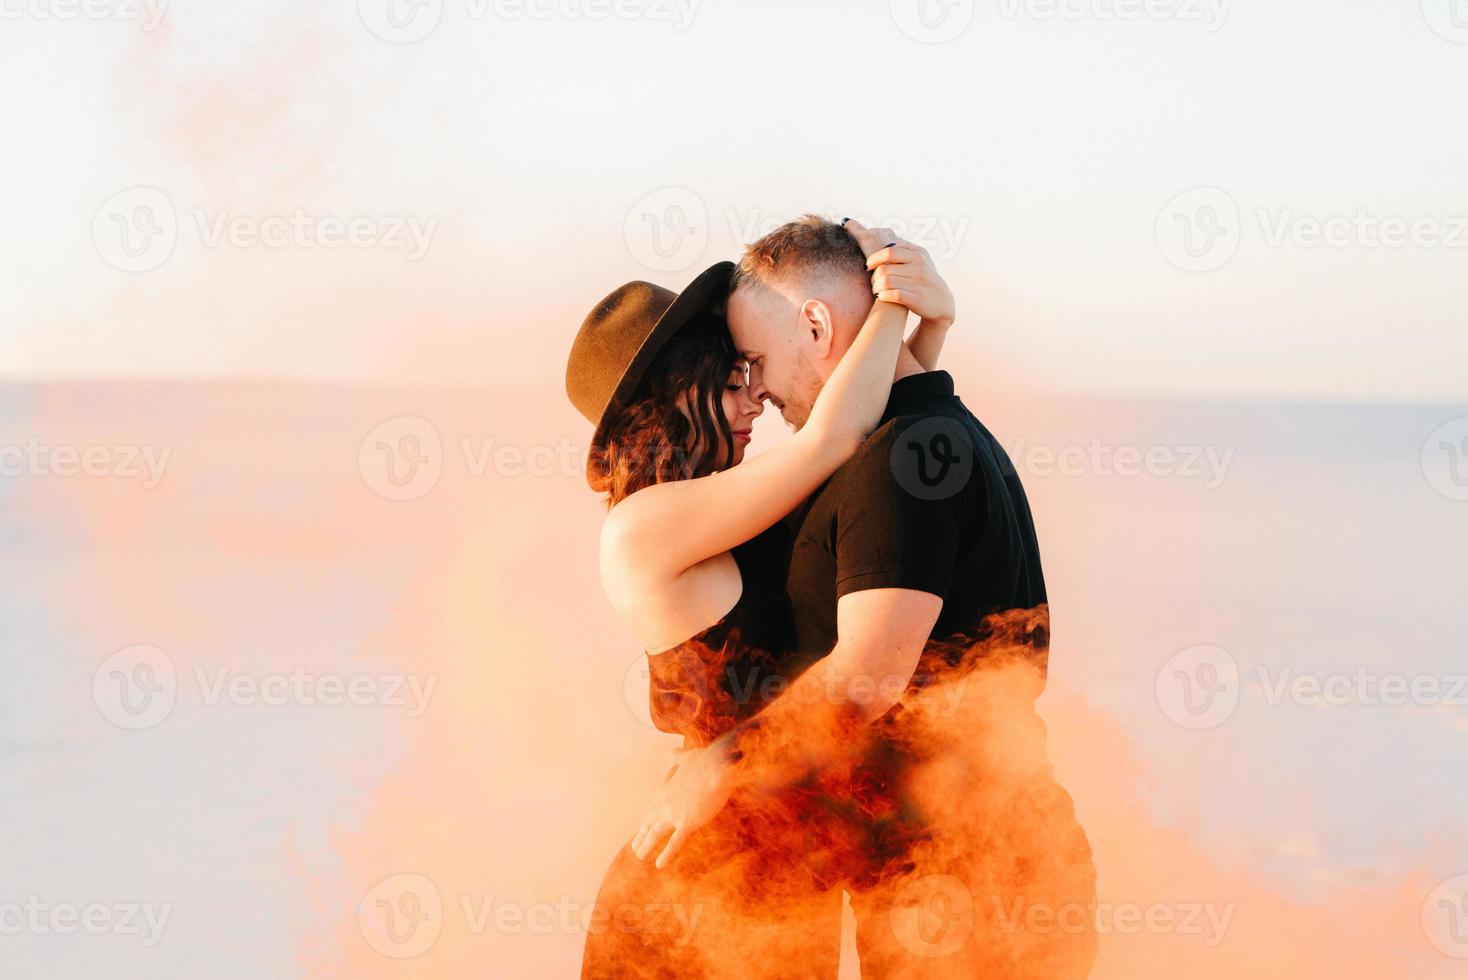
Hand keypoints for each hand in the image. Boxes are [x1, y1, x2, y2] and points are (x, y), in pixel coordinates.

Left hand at [630, 745, 734, 868]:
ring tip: (639, 857)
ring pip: (655, 834)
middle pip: (649, 823)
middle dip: (641, 836)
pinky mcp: (687, 823)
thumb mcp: (689, 756)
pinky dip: (666, 855)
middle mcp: (666, 803)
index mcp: (667, 790)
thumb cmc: (706, 760)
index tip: (641, 829)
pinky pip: (674, 843)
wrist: (717, 765)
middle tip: (635, 848)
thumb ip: (679, 757)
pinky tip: (658, 865)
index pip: (652, 809)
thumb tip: (673, 750)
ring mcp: (675, 814)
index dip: (646, 820)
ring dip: (646, 846)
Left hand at [843, 219, 955, 329]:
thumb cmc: (925, 279)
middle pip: (884, 268)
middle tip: (873, 282)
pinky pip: (893, 295)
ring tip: (876, 290)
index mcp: (918, 255)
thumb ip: (906, 249)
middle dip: (873, 277)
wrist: (942, 302)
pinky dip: (883, 296)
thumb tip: (891, 238)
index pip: (889, 252)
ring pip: (886, 282)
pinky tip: (882, 297)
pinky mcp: (916, 298)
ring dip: (876, 287)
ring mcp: (918, 283)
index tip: (868, 266)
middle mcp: (919, 267)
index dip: (874, 258)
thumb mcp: (921, 260)